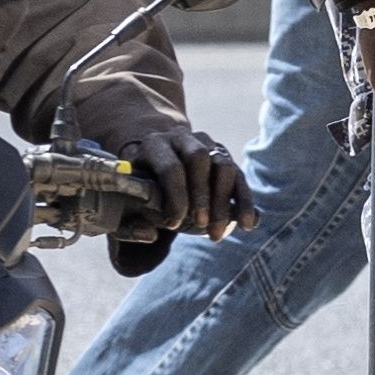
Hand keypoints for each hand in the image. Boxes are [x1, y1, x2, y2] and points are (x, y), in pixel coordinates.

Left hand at [121, 122, 247, 238]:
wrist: (153, 164)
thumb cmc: (138, 189)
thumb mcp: (127, 203)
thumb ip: (130, 223)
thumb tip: (149, 236)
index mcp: (153, 145)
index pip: (170, 166)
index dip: (175, 196)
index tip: (173, 224)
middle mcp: (182, 139)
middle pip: (199, 158)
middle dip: (201, 195)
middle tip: (200, 225)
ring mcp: (206, 145)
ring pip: (224, 166)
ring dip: (223, 202)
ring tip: (215, 234)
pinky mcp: (224, 157)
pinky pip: (239, 177)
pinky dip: (244, 202)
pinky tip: (246, 224)